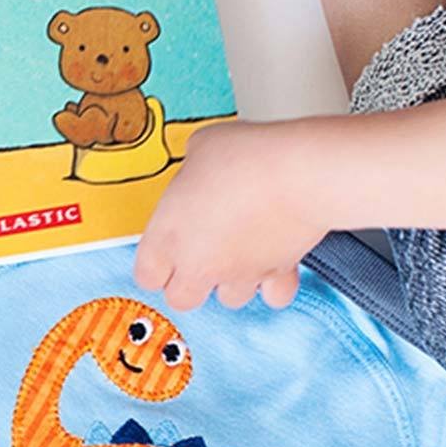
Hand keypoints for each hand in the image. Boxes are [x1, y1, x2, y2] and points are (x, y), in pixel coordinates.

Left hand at [134, 119, 328, 310]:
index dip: (155, 265)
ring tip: (238, 253)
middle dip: (187, 283)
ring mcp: (238, 273)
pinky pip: (272, 295)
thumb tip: (200, 165)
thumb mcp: (201, 147)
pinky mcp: (278, 273)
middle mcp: (199, 264)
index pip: (146, 274)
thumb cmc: (246, 158)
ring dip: (230, 281)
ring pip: (227, 299)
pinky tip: (273, 262)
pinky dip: (273, 285)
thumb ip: (193, 167)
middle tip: (198, 257)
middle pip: (181, 299)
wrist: (299, 174)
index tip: (164, 250)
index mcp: (168, 236)